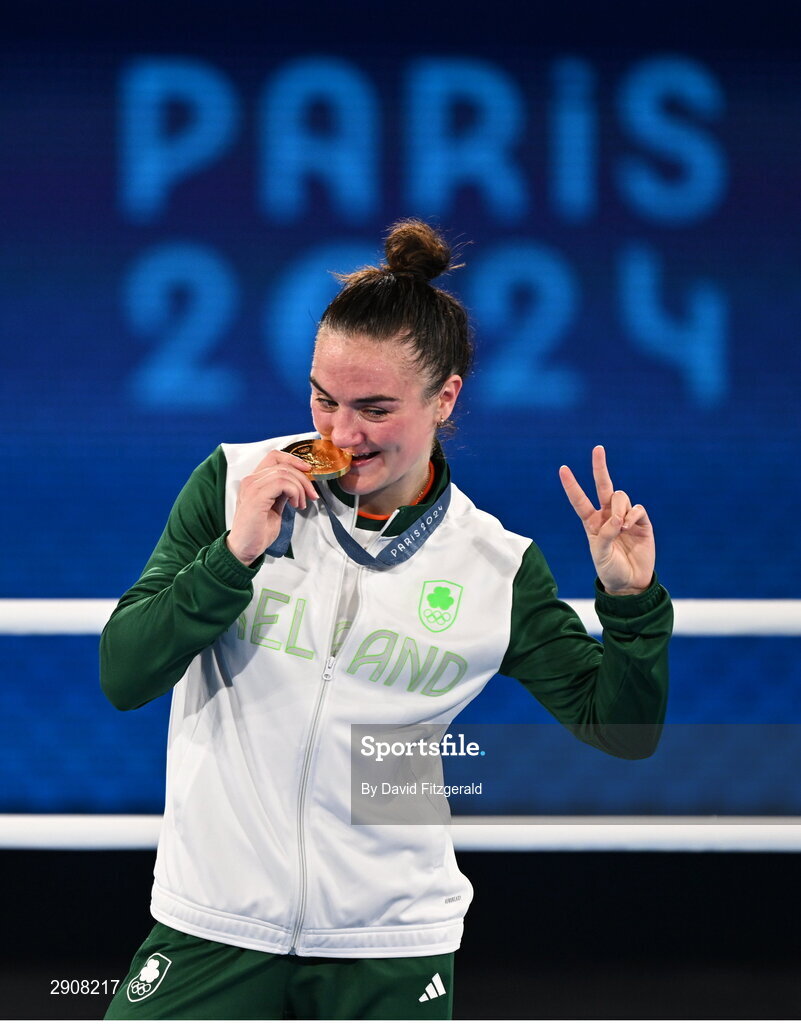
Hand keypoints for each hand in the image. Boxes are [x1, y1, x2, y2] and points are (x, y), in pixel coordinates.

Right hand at [226, 450, 317, 565]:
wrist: (244, 549)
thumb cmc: (258, 531)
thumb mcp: (275, 507)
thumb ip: (282, 492)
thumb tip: (298, 484)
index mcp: (254, 481)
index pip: (274, 456)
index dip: (293, 459)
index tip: (308, 470)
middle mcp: (251, 480)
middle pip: (283, 465)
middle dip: (303, 478)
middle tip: (312, 495)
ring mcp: (252, 487)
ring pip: (285, 473)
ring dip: (300, 488)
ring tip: (301, 504)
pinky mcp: (256, 497)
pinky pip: (282, 483)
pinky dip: (295, 492)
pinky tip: (295, 505)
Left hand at [559, 445, 654, 595]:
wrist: (630, 583)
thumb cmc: (610, 569)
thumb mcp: (601, 554)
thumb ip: (606, 535)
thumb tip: (618, 519)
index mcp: (592, 523)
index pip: (579, 500)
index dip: (572, 485)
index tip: (563, 469)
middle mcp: (608, 516)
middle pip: (603, 486)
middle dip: (600, 467)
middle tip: (597, 448)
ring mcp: (625, 518)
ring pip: (621, 497)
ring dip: (619, 508)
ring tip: (620, 526)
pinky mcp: (642, 523)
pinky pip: (637, 509)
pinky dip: (632, 515)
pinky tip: (629, 526)